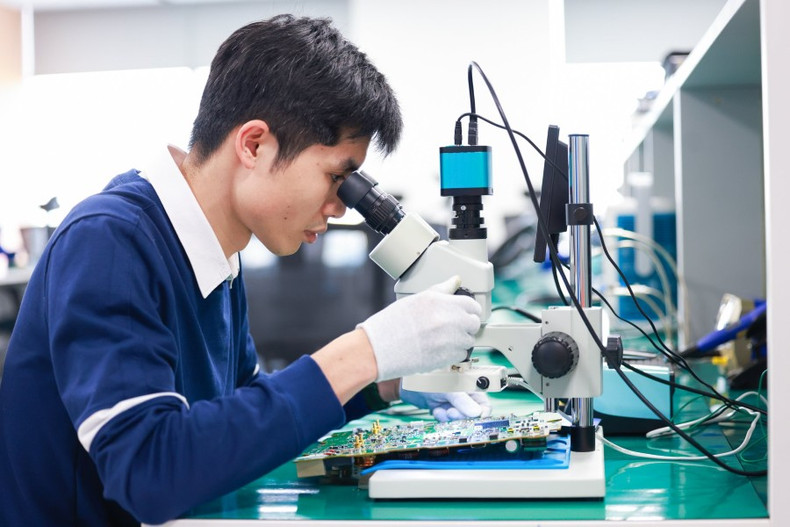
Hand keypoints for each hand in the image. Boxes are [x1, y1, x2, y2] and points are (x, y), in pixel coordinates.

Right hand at [358, 275, 481, 381]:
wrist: (380, 347)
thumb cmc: (393, 323)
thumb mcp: (418, 299)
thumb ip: (441, 290)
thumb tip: (455, 281)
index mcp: (443, 302)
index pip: (472, 305)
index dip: (468, 310)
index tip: (463, 313)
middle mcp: (450, 320)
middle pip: (474, 323)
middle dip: (466, 325)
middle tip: (451, 327)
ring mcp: (451, 340)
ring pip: (469, 340)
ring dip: (460, 340)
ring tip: (440, 339)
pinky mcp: (448, 357)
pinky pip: (462, 354)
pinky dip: (453, 353)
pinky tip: (438, 349)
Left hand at [400, 387, 492, 421]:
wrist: (406, 383)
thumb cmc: (427, 377)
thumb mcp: (448, 388)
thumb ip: (462, 401)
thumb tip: (477, 414)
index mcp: (469, 385)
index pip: (484, 403)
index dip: (482, 412)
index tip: (477, 419)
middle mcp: (463, 394)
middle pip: (472, 414)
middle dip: (462, 416)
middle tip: (452, 413)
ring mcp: (453, 402)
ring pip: (459, 418)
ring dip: (451, 418)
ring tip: (442, 411)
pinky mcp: (444, 408)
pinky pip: (448, 419)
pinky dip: (442, 417)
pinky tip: (436, 410)